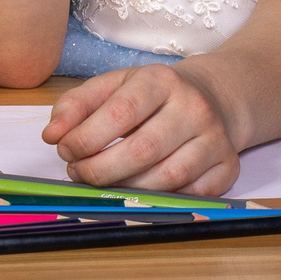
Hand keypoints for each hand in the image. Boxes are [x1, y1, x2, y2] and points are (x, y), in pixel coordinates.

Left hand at [43, 63, 242, 195]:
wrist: (211, 98)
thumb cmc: (150, 96)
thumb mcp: (112, 86)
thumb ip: (76, 105)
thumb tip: (52, 134)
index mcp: (161, 80)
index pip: (120, 113)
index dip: (86, 138)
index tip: (64, 150)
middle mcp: (194, 107)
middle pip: (143, 150)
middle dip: (100, 170)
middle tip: (78, 173)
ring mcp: (215, 139)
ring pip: (167, 178)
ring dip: (126, 188)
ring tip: (102, 182)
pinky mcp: (228, 167)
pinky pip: (191, 195)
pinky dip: (161, 199)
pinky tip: (139, 190)